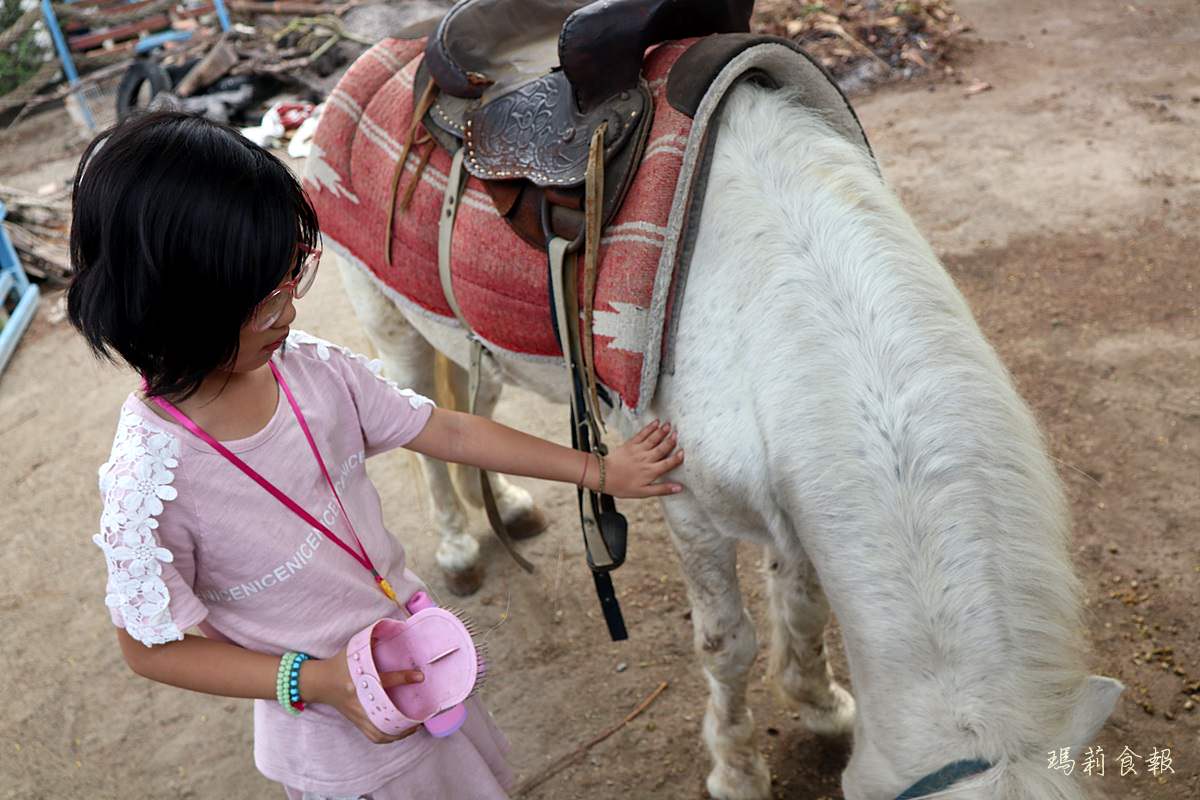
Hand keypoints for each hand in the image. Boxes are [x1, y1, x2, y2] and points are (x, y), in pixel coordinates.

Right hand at [299, 648, 423, 743]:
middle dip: (404, 719)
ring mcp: (355, 714)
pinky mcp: (355, 721)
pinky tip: (399, 734)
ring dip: (398, 733)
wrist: (318, 682)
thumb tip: (396, 629)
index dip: (403, 678)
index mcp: (356, 679)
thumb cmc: (338, 663)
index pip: (384, 680)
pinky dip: (387, 738)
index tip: (420, 676)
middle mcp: (356, 700)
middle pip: (383, 716)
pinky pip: (372, 736)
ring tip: (414, 727)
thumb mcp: (353, 648)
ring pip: (378, 732)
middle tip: (422, 715)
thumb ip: (373, 640)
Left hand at [599, 419, 684, 497]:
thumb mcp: (643, 492)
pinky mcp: (630, 444)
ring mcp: (638, 450)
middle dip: (670, 441)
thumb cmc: (622, 486)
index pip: (667, 464)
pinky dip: (649, 428)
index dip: (676, 458)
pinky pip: (642, 434)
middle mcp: (646, 459)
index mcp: (651, 472)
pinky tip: (655, 423)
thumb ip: (662, 489)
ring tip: (669, 425)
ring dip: (662, 432)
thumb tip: (678, 488)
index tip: (683, 452)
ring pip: (653, 439)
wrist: (604, 476)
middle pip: (661, 449)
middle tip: (678, 434)